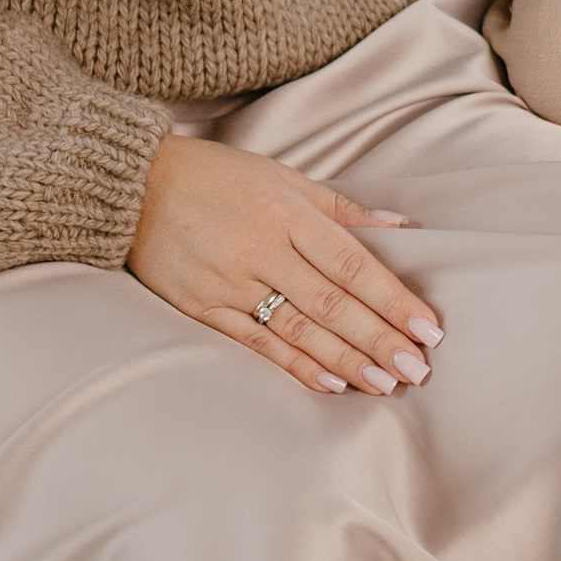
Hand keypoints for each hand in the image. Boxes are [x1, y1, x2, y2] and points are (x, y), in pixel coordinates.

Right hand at [129, 133, 442, 399]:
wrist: (132, 185)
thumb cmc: (215, 176)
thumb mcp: (282, 176)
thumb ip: (339, 207)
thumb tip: (397, 225)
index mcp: (288, 215)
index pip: (353, 264)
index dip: (392, 299)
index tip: (428, 329)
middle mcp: (262, 250)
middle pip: (332, 302)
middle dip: (378, 339)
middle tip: (416, 369)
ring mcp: (230, 282)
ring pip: (298, 328)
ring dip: (345, 359)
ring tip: (383, 384)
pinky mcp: (201, 306)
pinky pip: (255, 342)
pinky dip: (294, 364)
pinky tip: (328, 383)